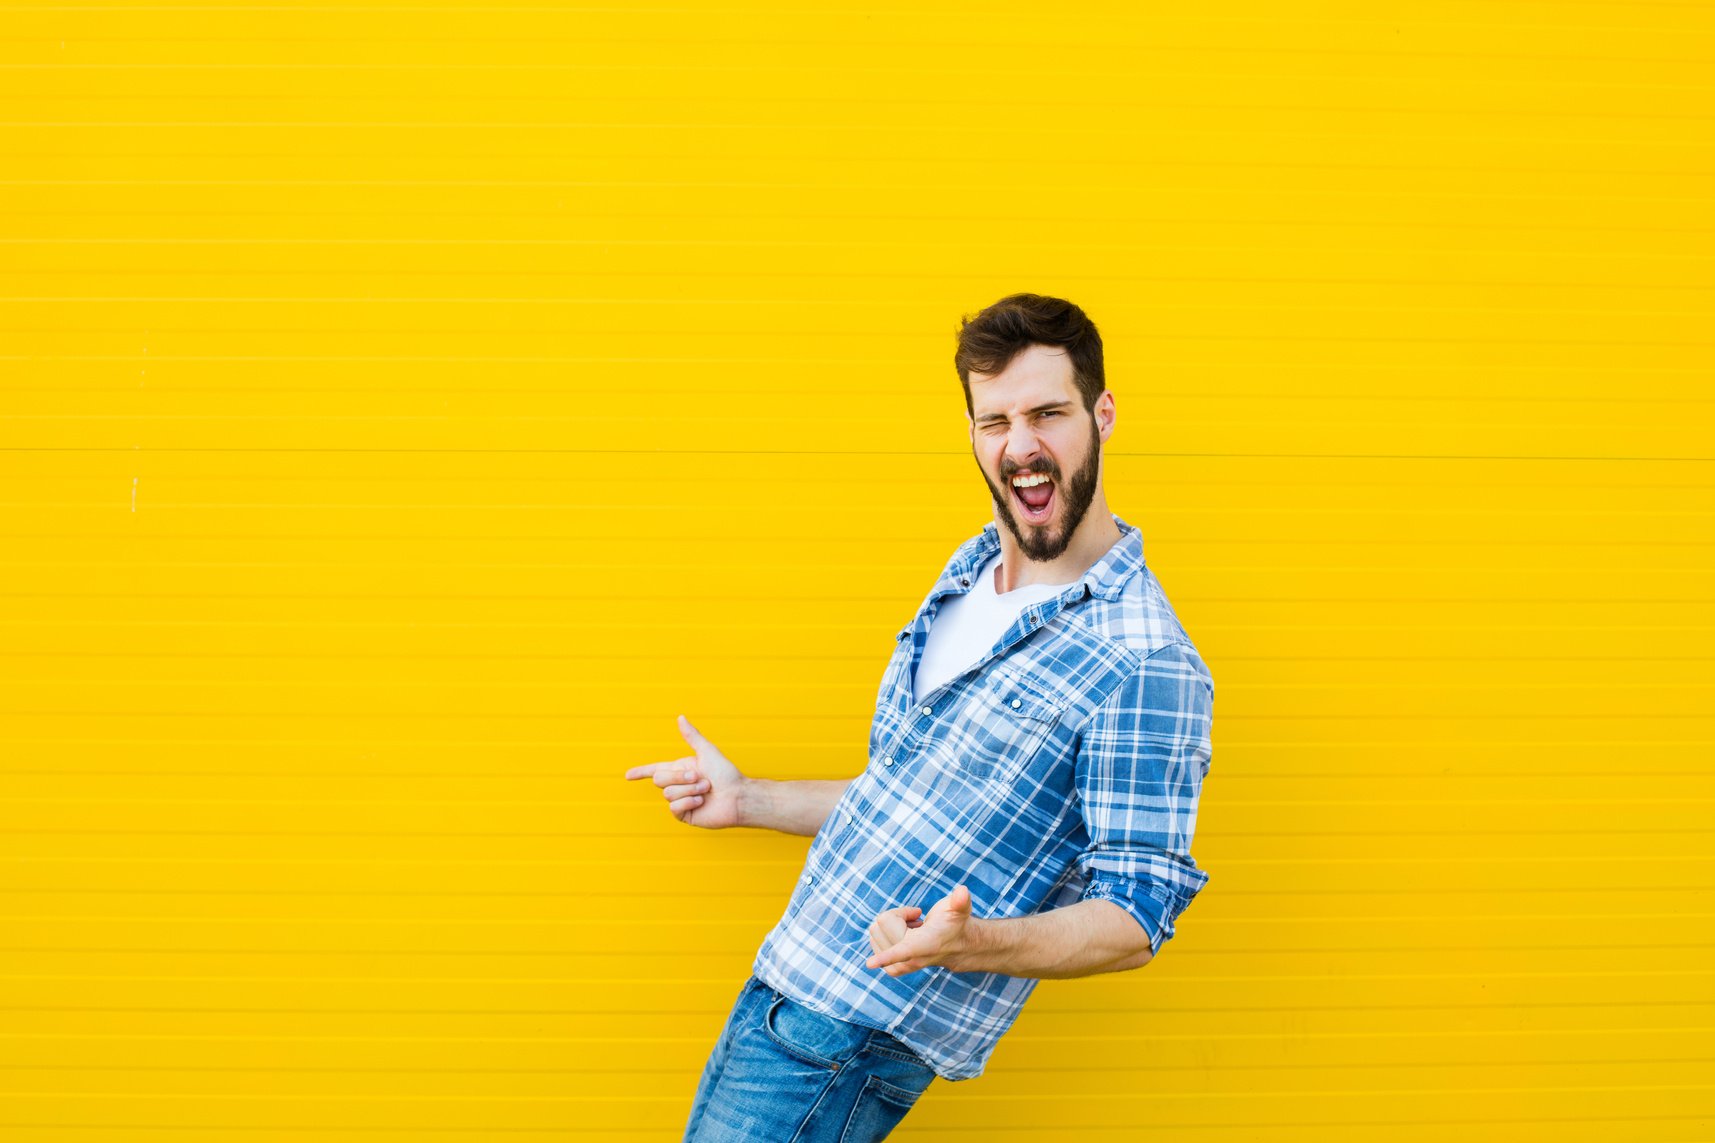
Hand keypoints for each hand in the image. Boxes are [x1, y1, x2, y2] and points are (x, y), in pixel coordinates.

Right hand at [623, 714, 749, 829]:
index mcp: (680, 769)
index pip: (655, 770)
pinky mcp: (684, 814)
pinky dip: (689, 802)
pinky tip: (702, 802)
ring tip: (706, 790)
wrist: (737, 796)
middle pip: (660, 779)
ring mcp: (680, 800)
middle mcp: (678, 785)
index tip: (627, 775)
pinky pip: (674, 808)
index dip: (641, 772)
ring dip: (690, 790)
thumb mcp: (707, 752)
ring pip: (668, 793)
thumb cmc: (726, 774)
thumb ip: (692, 736)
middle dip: (680, 777)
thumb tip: (680, 717)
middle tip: (701, 778)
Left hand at [864, 884, 973, 976]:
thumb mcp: (959, 909)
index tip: (869, 964)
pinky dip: (884, 931)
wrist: (958, 946)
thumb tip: (963, 892)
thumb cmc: (955, 923)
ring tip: (913, 928)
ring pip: (875, 929)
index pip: (902, 951)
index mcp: (925, 945)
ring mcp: (900, 966)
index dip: (886, 956)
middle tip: (918, 920)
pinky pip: (873, 938)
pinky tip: (903, 932)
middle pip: (882, 923)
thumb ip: (960, 901)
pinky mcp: (893, 969)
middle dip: (897, 915)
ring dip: (892, 924)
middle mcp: (911, 959)